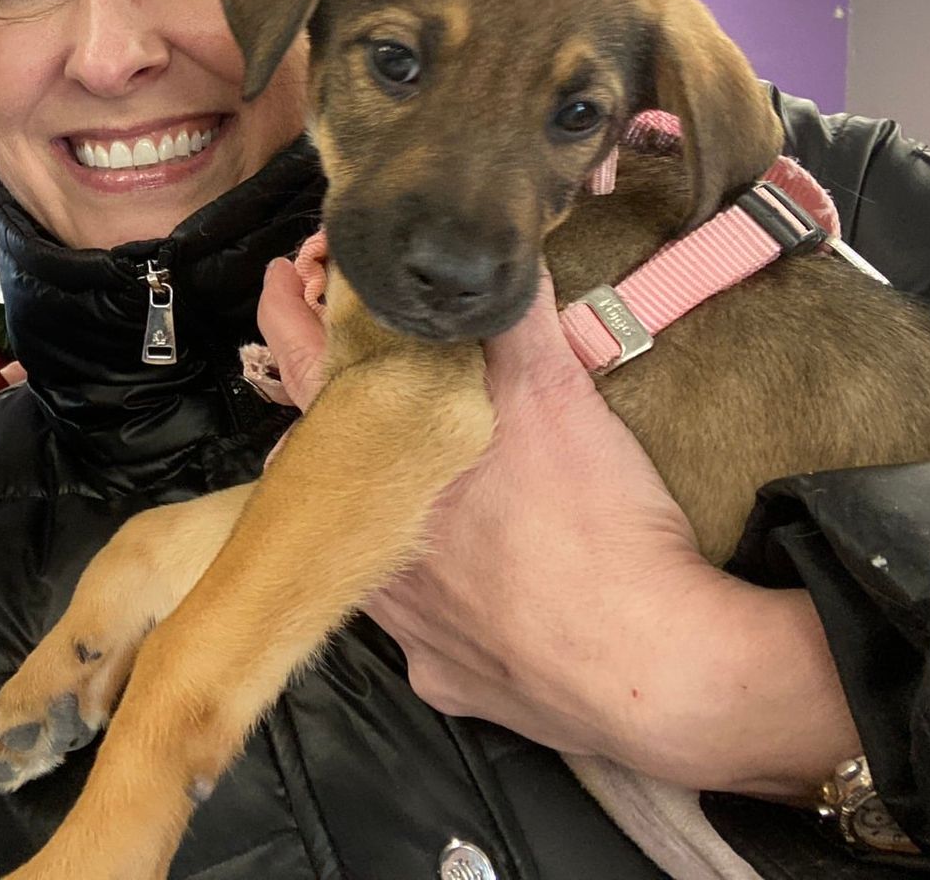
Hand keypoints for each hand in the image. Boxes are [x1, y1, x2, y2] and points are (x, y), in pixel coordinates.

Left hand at [254, 261, 859, 796]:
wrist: (646, 662)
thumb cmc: (594, 521)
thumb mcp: (554, 393)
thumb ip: (516, 320)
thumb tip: (503, 257)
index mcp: (377, 453)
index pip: (303, 359)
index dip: (290, 311)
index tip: (283, 277)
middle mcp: (367, 535)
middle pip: (323, 455)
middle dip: (340, 410)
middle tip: (367, 372)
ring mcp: (398, 615)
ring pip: (364, 543)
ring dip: (383, 501)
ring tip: (422, 470)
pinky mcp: (441, 672)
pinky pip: (428, 630)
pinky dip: (448, 601)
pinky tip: (482, 583)